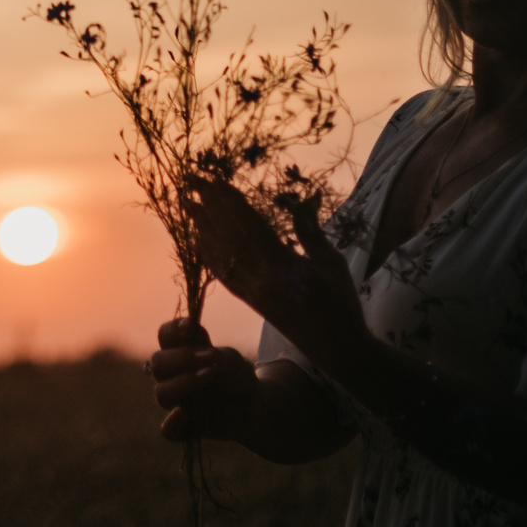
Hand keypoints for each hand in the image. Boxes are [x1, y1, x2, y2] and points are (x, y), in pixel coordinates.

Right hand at [148, 318, 258, 443]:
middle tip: (209, 357)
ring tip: (210, 374)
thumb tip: (208, 356)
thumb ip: (220, 356)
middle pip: (157, 363)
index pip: (165, 336)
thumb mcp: (233, 361)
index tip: (190, 326)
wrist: (256, 406)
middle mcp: (174, 376)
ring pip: (162, 393)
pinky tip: (182, 414)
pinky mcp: (187, 427)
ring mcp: (179, 402)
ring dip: (184, 382)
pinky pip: (169, 431)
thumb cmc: (238, 377)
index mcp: (181, 353)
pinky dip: (171, 423)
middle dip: (180, 358)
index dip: (172, 329)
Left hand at [176, 177, 365, 368]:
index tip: (213, 178)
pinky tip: (196, 242)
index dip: (229, 200)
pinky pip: (223, 275)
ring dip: (201, 225)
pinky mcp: (250, 302)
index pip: (247, 224)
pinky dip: (208, 256)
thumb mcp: (331, 263)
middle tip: (189, 179)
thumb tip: (302, 200)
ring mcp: (251, 291)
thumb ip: (310, 232)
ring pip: (220, 253)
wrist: (335, 348)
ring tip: (186, 203)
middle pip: (227, 234)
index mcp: (281, 264)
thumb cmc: (341, 303)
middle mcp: (259, 277)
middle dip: (207, 204)